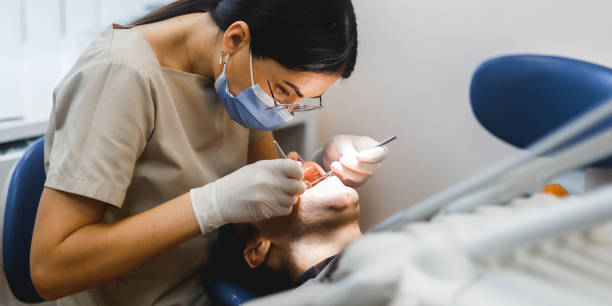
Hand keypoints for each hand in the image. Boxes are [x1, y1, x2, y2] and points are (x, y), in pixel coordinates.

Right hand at [190, 159, 305, 232]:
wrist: (220, 200)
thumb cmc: (239, 183)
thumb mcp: (256, 169)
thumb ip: (276, 168)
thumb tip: (298, 168)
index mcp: (266, 167)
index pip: (295, 168)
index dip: (298, 173)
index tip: (295, 176)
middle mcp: (267, 181)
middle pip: (298, 186)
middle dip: (297, 188)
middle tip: (290, 188)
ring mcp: (266, 197)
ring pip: (292, 200)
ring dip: (289, 199)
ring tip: (278, 197)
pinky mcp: (265, 211)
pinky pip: (286, 210)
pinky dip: (283, 208)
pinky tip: (273, 204)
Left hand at [314, 135, 388, 187]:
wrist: (327, 156)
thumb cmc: (338, 145)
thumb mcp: (341, 143)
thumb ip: (350, 151)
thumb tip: (355, 160)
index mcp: (372, 147)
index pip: (382, 153)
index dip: (373, 156)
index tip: (359, 156)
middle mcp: (372, 163)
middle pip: (374, 168)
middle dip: (357, 165)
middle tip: (343, 159)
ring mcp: (365, 175)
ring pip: (361, 177)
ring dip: (346, 171)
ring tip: (334, 164)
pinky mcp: (355, 183)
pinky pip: (351, 184)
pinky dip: (341, 177)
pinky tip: (333, 169)